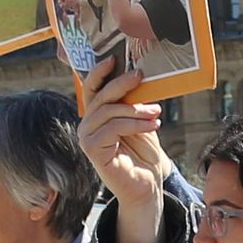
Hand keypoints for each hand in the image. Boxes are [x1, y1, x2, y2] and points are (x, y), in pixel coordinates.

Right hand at [78, 55, 174, 242]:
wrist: (146, 184)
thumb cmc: (144, 153)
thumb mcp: (140, 120)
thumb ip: (133, 102)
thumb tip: (137, 75)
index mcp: (96, 115)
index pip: (92, 88)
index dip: (99, 72)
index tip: (114, 58)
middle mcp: (86, 124)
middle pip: (100, 96)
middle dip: (121, 84)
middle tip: (140, 75)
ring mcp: (86, 137)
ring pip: (108, 111)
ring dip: (135, 109)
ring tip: (155, 112)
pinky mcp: (91, 150)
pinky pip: (112, 128)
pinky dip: (135, 124)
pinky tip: (152, 126)